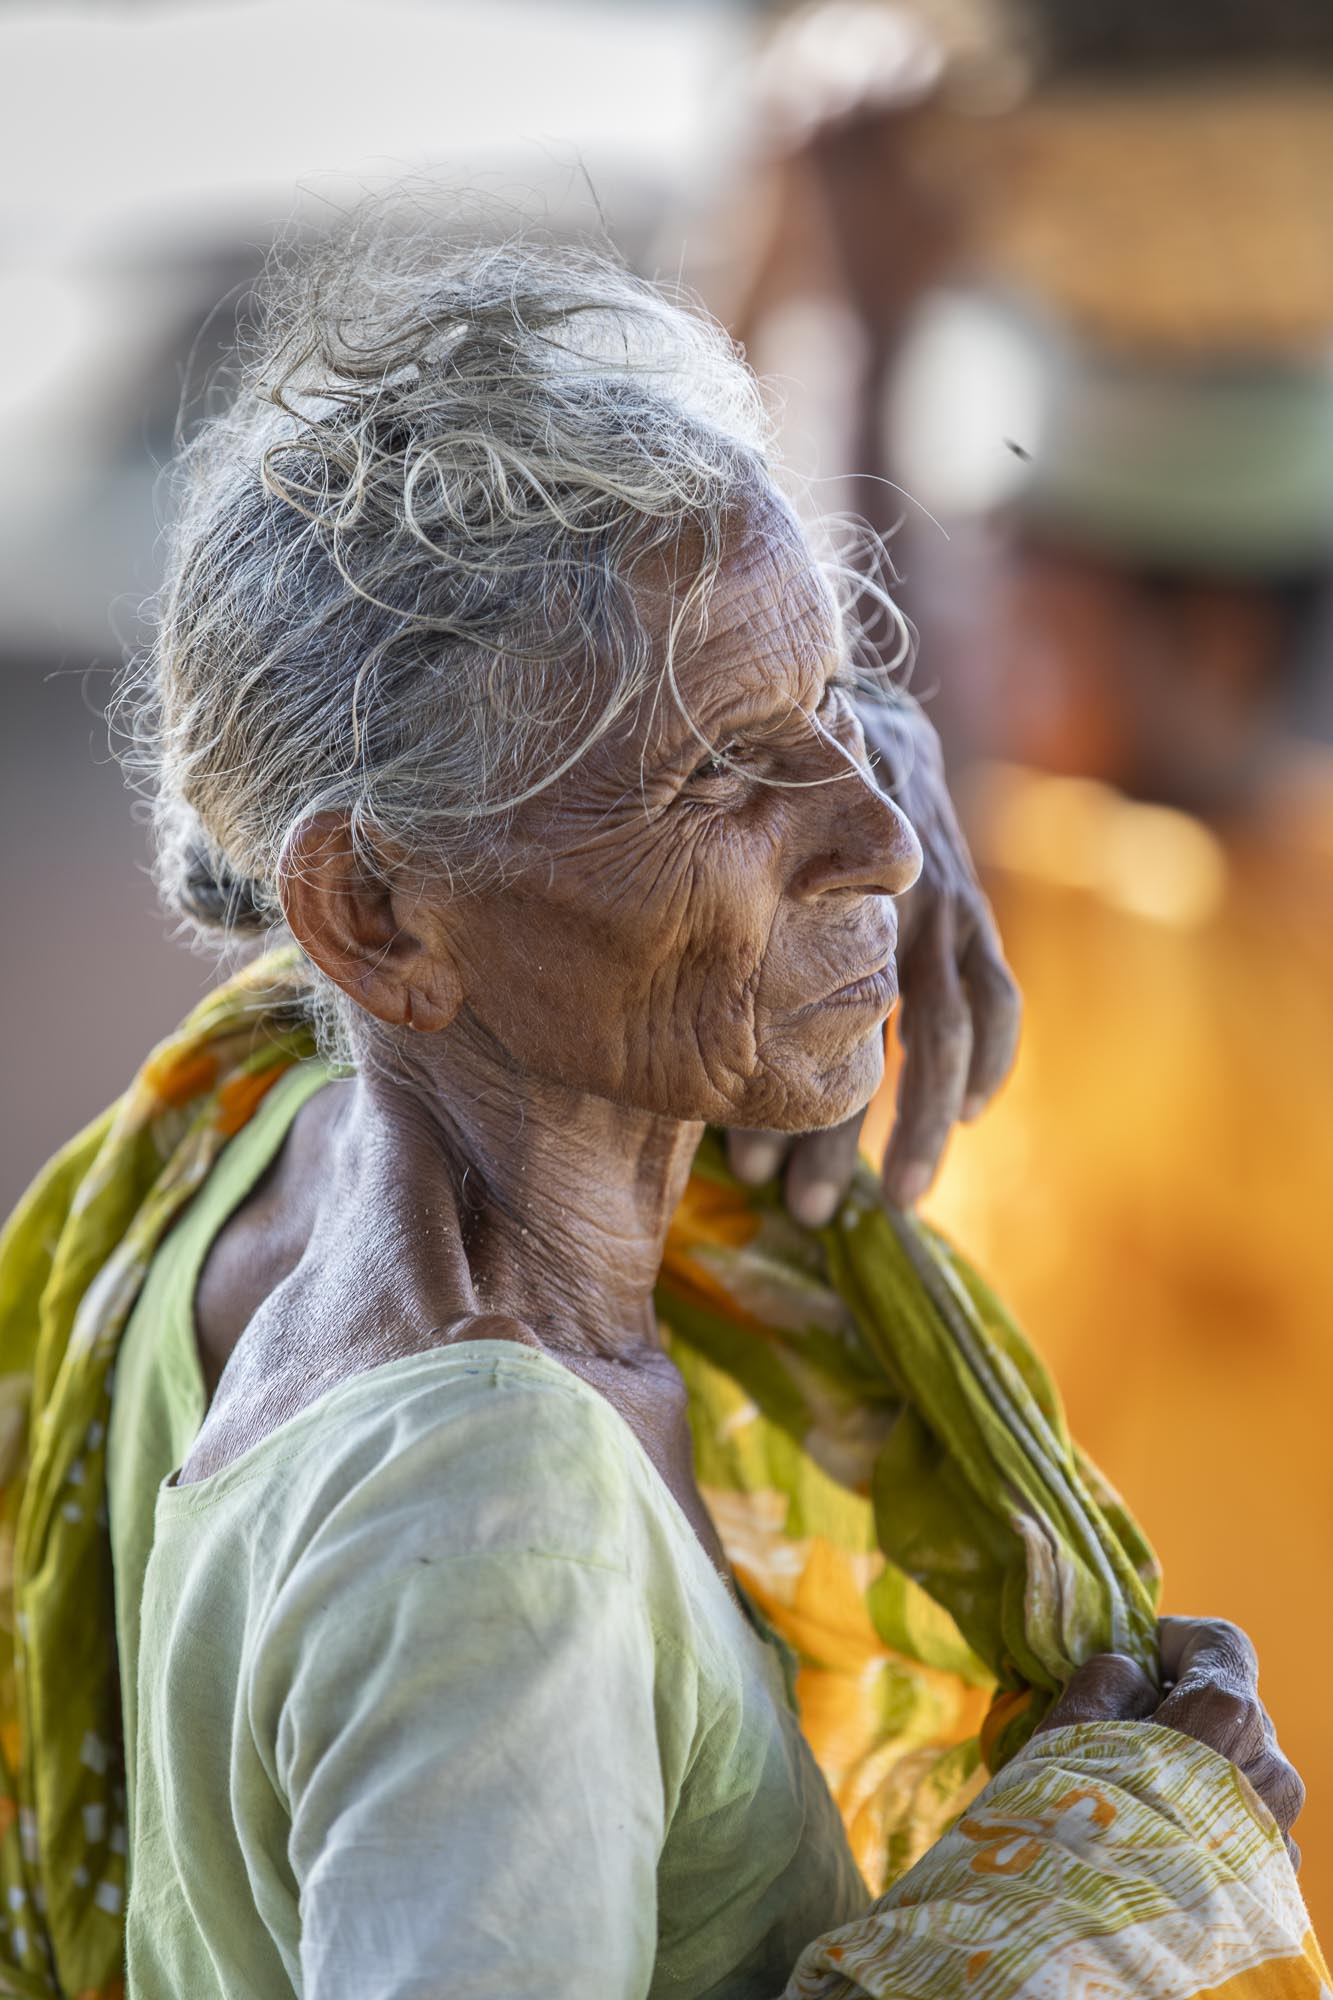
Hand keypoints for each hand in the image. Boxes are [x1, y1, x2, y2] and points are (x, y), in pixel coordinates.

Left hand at [725, 699, 1020, 1222]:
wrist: (840, 695)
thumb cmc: (745, 784)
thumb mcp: (712, 831)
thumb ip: (691, 904)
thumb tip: (607, 1010)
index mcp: (815, 881)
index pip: (812, 1013)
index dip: (787, 1104)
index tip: (748, 1176)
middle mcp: (884, 891)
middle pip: (878, 1030)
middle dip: (845, 1129)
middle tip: (809, 1211)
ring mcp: (937, 896)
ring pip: (950, 1025)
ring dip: (927, 1119)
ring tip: (903, 1199)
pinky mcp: (967, 905)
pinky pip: (996, 993)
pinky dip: (989, 1060)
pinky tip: (968, 1116)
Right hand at [1036, 1617, 1304, 1868]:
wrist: (1096, 1960)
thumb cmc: (1072, 1831)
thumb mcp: (1069, 1730)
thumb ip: (1108, 1679)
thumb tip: (1133, 1674)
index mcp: (1226, 1716)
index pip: (1222, 1645)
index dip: (1178, 1641)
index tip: (1141, 1657)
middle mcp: (1271, 1770)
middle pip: (1235, 1713)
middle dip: (1185, 1713)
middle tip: (1120, 1741)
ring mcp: (1281, 1837)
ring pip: (1246, 1778)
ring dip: (1201, 1775)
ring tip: (1138, 1809)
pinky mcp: (1276, 1893)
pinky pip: (1250, 1834)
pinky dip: (1212, 1828)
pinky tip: (1159, 1853)